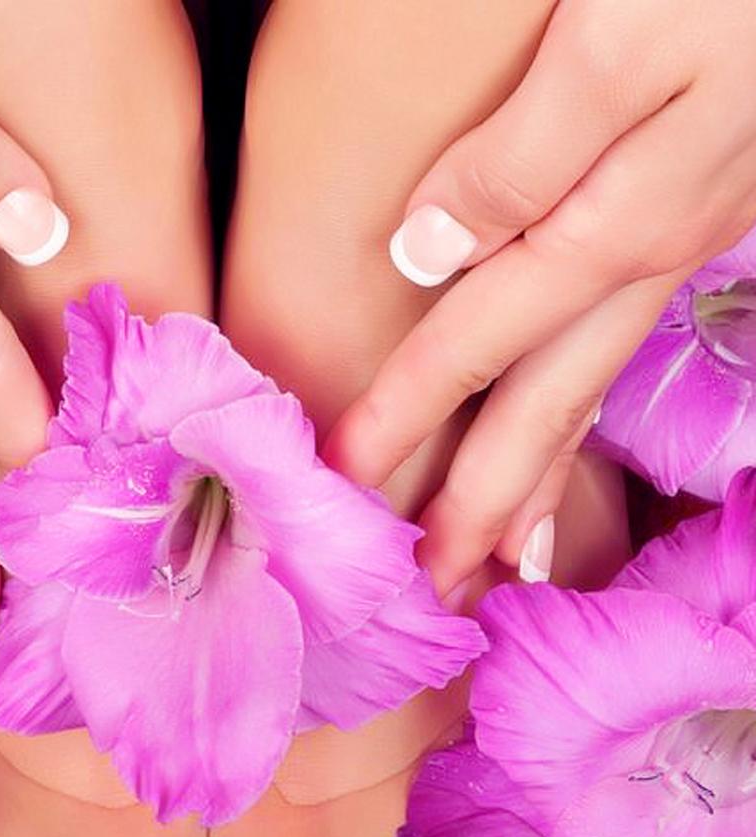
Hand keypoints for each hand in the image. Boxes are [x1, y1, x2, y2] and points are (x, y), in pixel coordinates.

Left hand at [324, 0, 755, 595]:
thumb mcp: (616, 40)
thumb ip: (523, 154)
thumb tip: (426, 251)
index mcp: (612, 222)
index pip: (479, 342)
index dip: (405, 414)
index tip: (345, 484)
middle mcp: (646, 254)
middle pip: (545, 404)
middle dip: (483, 503)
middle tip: (434, 588)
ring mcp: (675, 244)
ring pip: (588, 389)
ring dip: (538, 480)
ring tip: (499, 557)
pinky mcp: (684, 216)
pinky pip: (614, 348)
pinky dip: (581, 413)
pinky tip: (566, 433)